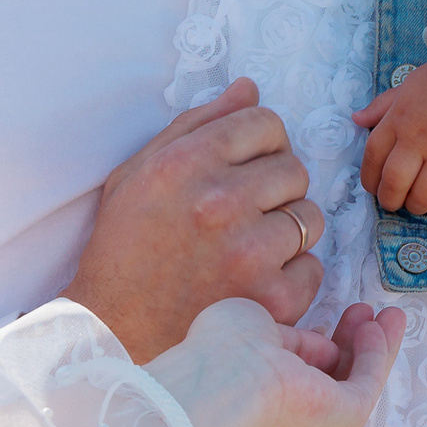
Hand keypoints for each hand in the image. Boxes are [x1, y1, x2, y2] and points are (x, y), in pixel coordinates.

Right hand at [61, 77, 324, 360]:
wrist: (114, 337)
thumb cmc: (123, 251)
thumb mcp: (138, 174)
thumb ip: (196, 124)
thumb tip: (249, 89)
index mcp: (186, 162)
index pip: (265, 123)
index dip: (261, 144)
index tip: (246, 168)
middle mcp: (219, 201)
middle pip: (294, 168)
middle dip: (276, 188)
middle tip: (244, 214)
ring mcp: (248, 252)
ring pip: (309, 217)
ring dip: (287, 231)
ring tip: (248, 249)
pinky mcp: (270, 299)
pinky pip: (312, 268)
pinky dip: (292, 277)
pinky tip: (255, 283)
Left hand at [143, 298, 407, 426]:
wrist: (223, 380)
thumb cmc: (221, 353)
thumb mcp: (253, 331)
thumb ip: (285, 340)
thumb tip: (316, 346)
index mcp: (261, 415)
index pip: (298, 381)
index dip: (320, 349)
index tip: (330, 322)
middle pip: (334, 384)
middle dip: (354, 347)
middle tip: (368, 315)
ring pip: (356, 384)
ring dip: (376, 348)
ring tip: (390, 313)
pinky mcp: (345, 422)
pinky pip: (366, 384)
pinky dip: (376, 354)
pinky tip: (375, 325)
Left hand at [352, 63, 426, 213]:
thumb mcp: (407, 85)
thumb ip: (382, 106)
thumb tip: (356, 120)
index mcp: (398, 119)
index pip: (372, 157)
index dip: (368, 179)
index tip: (373, 187)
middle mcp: (418, 140)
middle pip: (394, 182)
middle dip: (388, 200)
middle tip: (392, 202)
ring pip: (422, 195)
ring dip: (415, 206)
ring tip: (415, 204)